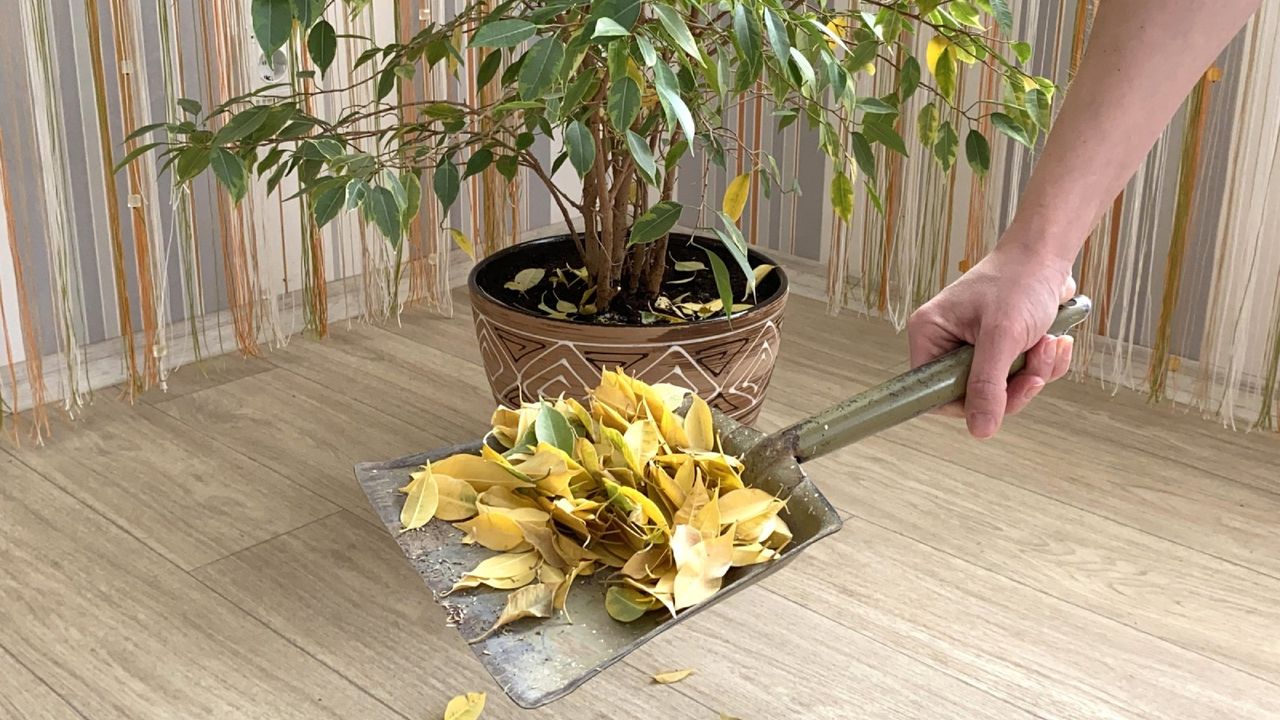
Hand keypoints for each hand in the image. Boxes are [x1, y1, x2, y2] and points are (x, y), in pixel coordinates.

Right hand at [907, 242, 1076, 438]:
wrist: (1048, 256)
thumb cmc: (1019, 281)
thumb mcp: (1003, 335)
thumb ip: (987, 384)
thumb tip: (980, 430)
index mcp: (929, 335)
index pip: (932, 392)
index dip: (966, 404)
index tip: (998, 397)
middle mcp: (945, 344)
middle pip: (971, 396)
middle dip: (1012, 386)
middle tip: (1034, 368)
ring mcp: (973, 348)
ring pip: (1000, 390)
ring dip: (1033, 373)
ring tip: (1048, 343)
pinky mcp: (999, 349)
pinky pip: (1018, 377)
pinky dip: (1041, 365)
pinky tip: (1053, 341)